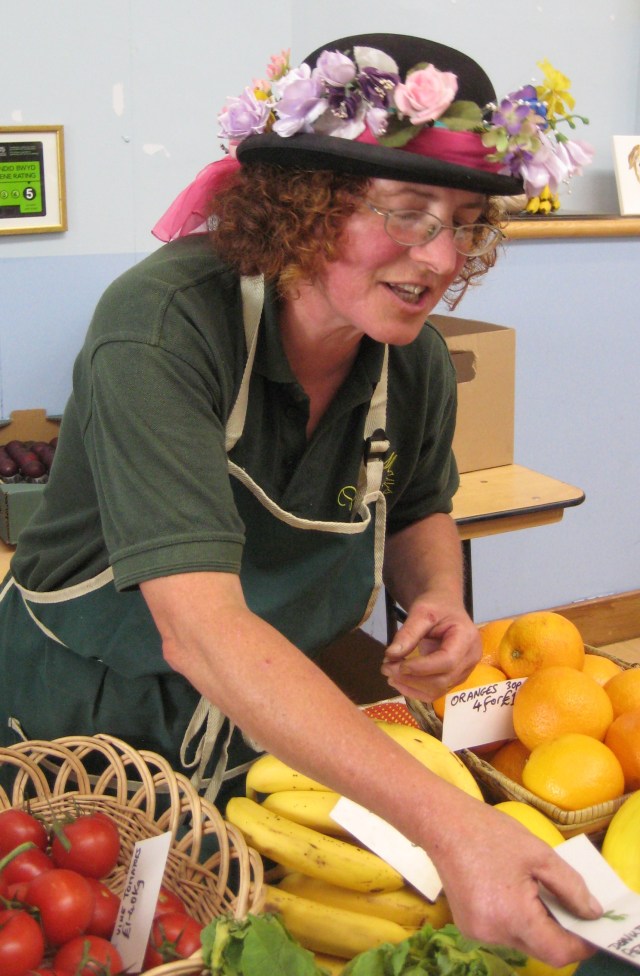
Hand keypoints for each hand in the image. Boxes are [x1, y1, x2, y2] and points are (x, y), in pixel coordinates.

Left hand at [381, 593, 480, 700]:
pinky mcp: (455, 677)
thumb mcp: (421, 611)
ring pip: (438, 689)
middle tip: (385, 668)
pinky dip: (416, 691)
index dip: (421, 667)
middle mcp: (470, 658)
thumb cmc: (436, 605)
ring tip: (389, 674)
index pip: (447, 661)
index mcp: (466, 638)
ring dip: (411, 687)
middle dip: (411, 678)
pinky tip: (400, 682)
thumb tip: (391, 655)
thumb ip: (408, 633)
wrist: (444, 605)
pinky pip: (436, 691)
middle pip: (442, 679)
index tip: (395, 664)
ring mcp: (464, 670)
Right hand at [428, 799, 599, 966]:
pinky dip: (517, 921)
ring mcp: (477, 933)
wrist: (444, 825)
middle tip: (568, 904)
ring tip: (536, 892)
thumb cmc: (492, 833)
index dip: (580, 945)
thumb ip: (572, 887)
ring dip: (537, 926)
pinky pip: (504, 934)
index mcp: (512, 916)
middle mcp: (493, 933)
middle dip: (559, 932)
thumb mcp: (540, 854)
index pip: (557, 952)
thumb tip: (593, 913)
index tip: (592, 928)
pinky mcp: (468, 927)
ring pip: (522, 942)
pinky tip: (513, 894)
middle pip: (540, 949)